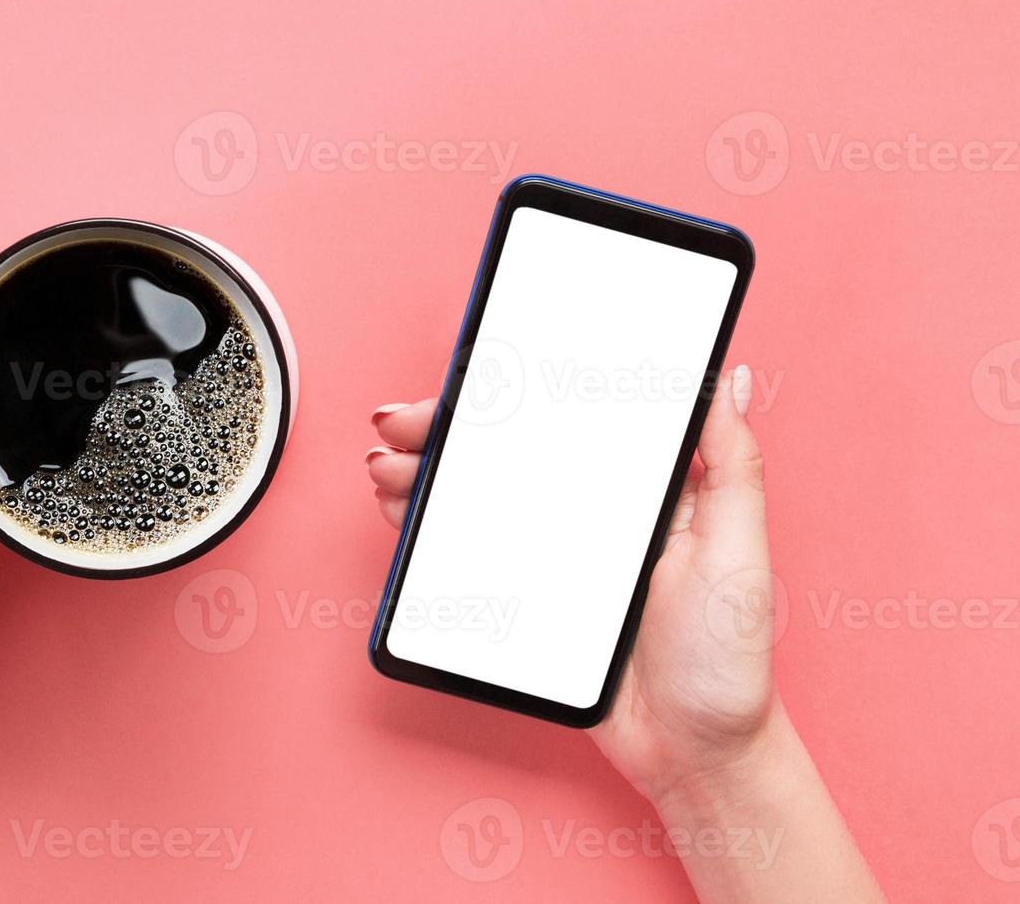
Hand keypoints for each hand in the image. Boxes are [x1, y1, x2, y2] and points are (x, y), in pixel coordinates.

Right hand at [367, 367, 776, 803]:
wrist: (693, 752)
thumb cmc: (729, 655)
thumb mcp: (739, 549)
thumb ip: (732, 463)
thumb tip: (733, 378)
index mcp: (637, 488)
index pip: (565, 418)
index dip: (511, 390)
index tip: (468, 375)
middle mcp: (587, 512)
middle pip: (504, 451)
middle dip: (444, 427)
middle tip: (405, 425)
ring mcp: (549, 555)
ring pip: (475, 496)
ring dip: (424, 472)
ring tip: (388, 468)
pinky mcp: (523, 599)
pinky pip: (465, 554)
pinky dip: (425, 528)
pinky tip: (401, 513)